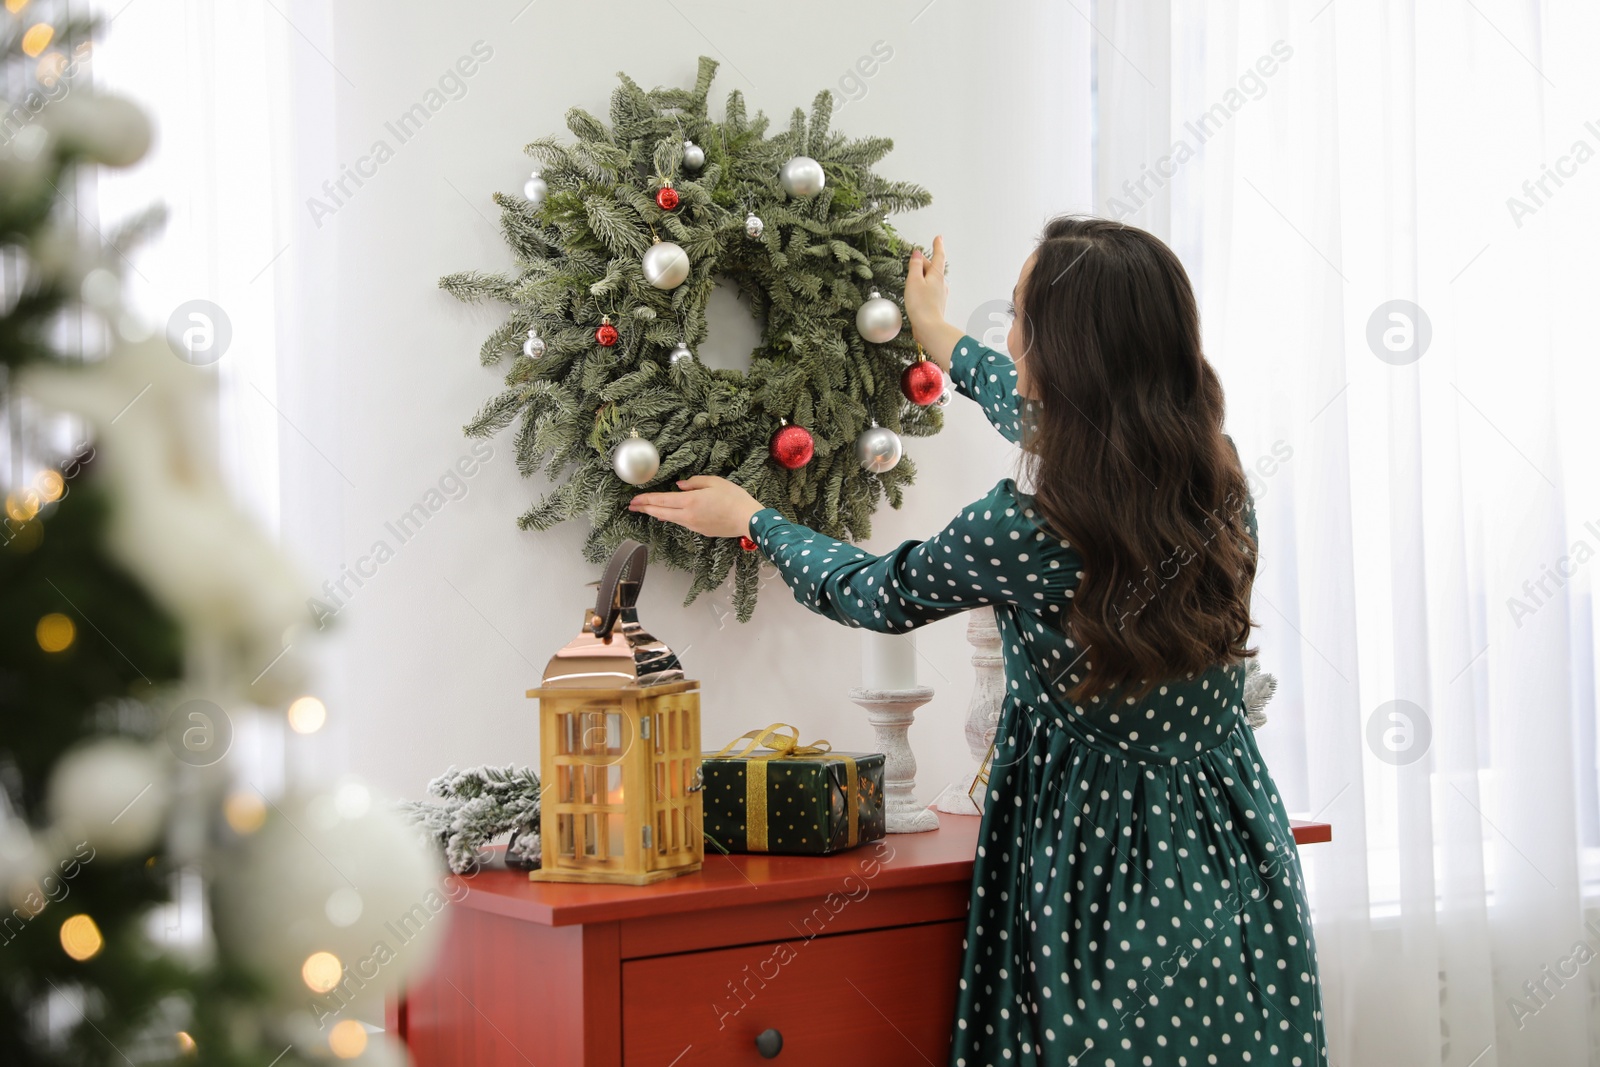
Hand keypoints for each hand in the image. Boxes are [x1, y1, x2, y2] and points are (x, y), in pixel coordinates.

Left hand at [628, 475, 763, 538]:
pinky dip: (671, 517)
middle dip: (644, 509)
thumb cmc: (734, 498)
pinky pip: (681, 522)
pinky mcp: (700, 531)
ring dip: (656, 513)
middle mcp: (687, 516)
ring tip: (647, 509)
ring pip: (669, 518)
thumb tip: (680, 486)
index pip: (661, 500)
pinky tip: (669, 515)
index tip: (634, 499)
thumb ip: (694, 482)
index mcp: (690, 501)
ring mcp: (693, 525)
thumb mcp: (714, 482)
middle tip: (631, 507)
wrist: (748, 520)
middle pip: (660, 512)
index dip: (646, 500)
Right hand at [905, 235, 960, 369]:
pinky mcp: (936, 303)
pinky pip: (930, 288)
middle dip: (924, 261)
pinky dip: (923, 285)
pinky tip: (916, 290)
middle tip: (914, 257)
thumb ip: (915, 266)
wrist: (929, 327)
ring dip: (922, 274)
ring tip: (913, 275)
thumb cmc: (921, 305)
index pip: (939, 256)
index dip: (938, 245)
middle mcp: (941, 283)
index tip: (938, 238)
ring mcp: (940, 293)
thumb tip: (917, 253)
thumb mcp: (914, 281)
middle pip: (933, 267)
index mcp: (937, 275)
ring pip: (931, 278)